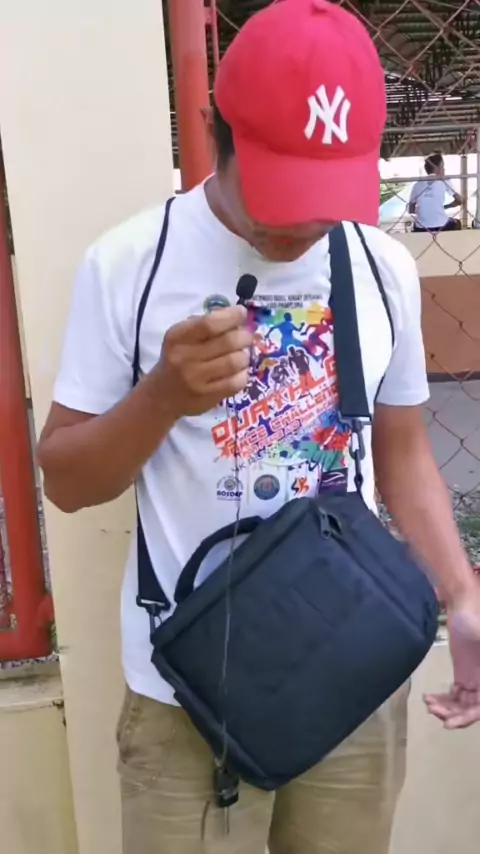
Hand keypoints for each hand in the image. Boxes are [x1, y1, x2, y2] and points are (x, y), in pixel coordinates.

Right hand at [157, 306, 252, 416]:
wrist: (162, 395)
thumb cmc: (176, 359)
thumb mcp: (181, 337)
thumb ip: (204, 324)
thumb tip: (235, 316)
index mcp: (178, 338)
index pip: (209, 324)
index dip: (231, 316)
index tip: (241, 313)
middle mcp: (185, 358)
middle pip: (227, 342)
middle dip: (244, 336)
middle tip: (246, 336)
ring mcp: (197, 379)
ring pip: (235, 362)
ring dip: (245, 355)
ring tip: (242, 354)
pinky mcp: (208, 396)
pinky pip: (236, 382)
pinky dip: (243, 373)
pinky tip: (239, 370)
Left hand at [424, 581, 479, 727]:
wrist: (464, 607)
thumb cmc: (476, 619)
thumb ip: (479, 641)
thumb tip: (474, 682)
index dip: (468, 717)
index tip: (449, 723)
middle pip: (472, 710)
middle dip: (453, 714)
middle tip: (433, 709)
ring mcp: (476, 682)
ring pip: (463, 706)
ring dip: (446, 709)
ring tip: (429, 702)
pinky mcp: (464, 677)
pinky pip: (456, 697)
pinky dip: (444, 701)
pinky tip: (429, 698)